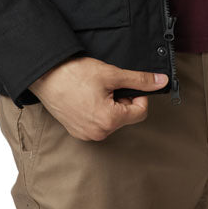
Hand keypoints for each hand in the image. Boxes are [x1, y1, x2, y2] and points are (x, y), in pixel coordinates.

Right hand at [29, 56, 168, 141]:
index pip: (140, 111)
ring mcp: (86, 135)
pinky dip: (97, 110)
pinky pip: (97, 123)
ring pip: (112, 120)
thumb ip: (140, 80)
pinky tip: (86, 96)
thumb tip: (161, 81)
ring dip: (110, 105)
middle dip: (122, 99)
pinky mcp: (77, 131)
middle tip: (106, 85)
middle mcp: (98, 133)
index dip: (137, 94)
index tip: (125, 82)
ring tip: (94, 90)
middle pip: (126, 117)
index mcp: (109, 121)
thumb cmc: (75, 74)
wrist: (45, 75)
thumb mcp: (112, 74)